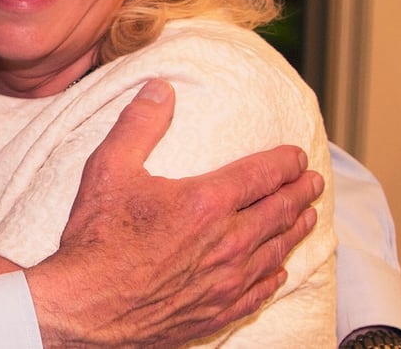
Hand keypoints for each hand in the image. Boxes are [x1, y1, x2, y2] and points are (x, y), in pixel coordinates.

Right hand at [27, 79, 322, 346]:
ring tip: (307, 218)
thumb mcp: (108, 169)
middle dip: (299, 193)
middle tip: (314, 182)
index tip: (298, 156)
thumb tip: (160, 88)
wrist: (86, 308)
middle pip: (278, 212)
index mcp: (205, 203)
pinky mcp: (217, 312)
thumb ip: (139, 124)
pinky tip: (279, 271)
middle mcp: (226, 242)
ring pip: (276, 252)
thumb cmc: (96, 240)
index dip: (284, 163)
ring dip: (295, 230)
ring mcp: (226, 282)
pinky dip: (275, 276)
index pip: (261, 176)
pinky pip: (260, 292)